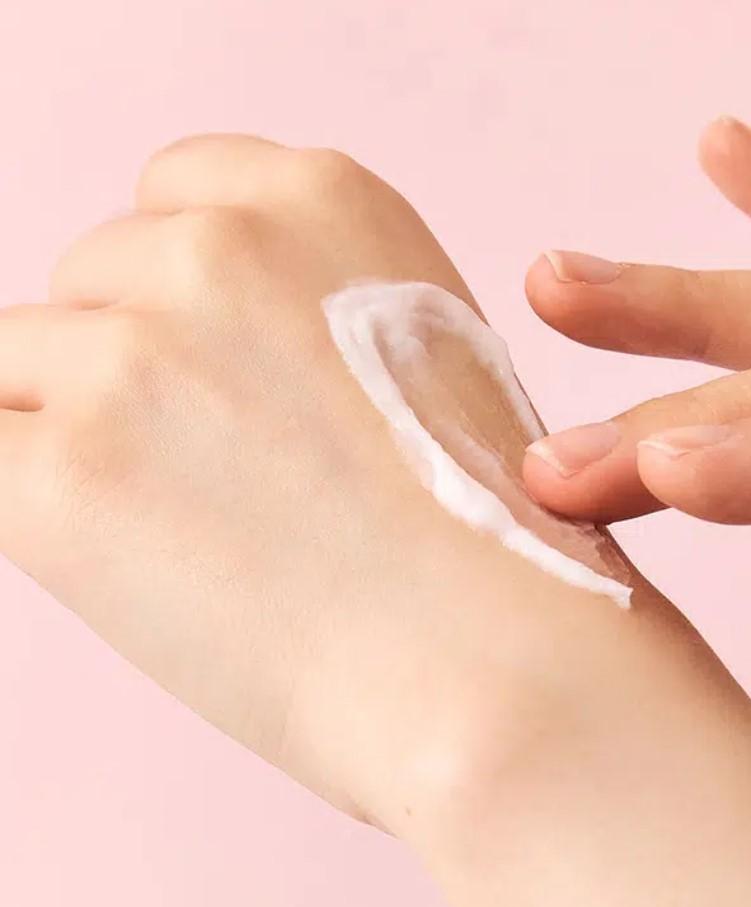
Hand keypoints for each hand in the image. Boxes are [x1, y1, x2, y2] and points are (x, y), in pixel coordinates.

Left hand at [0, 134, 660, 833]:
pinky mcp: (66, 479)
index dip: (179, 294)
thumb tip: (181, 341)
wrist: (504, 668)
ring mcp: (134, 360)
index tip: (215, 371)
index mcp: (324, 201)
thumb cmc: (487, 543)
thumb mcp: (425, 357)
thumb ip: (305, 309)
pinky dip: (35, 507)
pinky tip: (132, 563)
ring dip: (82, 444)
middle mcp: (221, 250)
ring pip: (20, 372)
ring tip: (203, 537)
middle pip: (89, 286)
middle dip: (133, 371)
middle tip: (228, 483)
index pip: (170, 196)